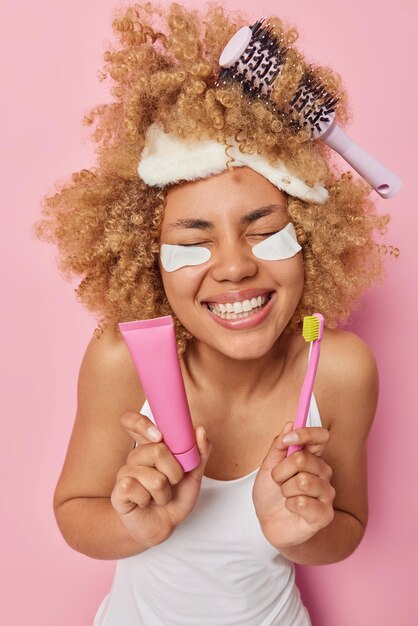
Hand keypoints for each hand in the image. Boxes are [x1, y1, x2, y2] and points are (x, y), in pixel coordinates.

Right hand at [111, 412, 211, 547]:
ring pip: (153, 477)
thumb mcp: (194, 475)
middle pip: (157, 450)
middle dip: (174, 472)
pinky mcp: (119, 491)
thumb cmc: (176, 497)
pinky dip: (149, 500)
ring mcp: (125, 472)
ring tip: (160, 496)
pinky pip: (136, 490)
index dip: (141, 423)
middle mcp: (136, 456)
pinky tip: (145, 502)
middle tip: (172, 482)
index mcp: (150, 446)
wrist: (164, 525)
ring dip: (164, 493)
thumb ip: (199, 452)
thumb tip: (200, 430)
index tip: (159, 435)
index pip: (132, 422)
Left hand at [252, 421, 334, 548]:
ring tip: (285, 496)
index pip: (321, 436)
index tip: (287, 440)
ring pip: (302, 482)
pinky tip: (291, 509)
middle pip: (303, 459)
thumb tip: (290, 424)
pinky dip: (290, 505)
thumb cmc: (271, 493)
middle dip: (280, 471)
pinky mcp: (325, 515)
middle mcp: (323, 473)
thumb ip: (279, 446)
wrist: (268, 523)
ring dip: (285, 490)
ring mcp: (326, 494)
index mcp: (312, 457)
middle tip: (278, 481)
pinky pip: (304, 502)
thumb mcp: (268, 466)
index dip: (305, 434)